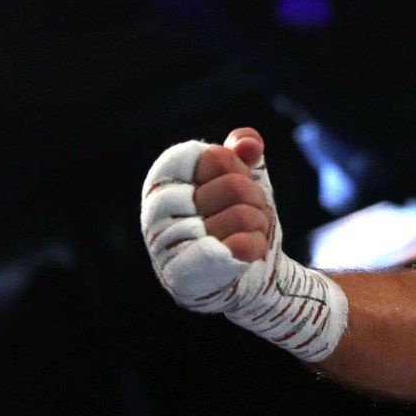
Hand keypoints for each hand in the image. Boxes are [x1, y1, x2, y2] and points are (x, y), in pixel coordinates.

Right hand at [140, 128, 280, 312]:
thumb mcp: (243, 178)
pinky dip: (255, 246)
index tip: (236, 180)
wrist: (245, 274)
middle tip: (250, 214)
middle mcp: (157, 210)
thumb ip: (243, 152)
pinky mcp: (185, 274)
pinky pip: (239, 247)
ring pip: (242, 216)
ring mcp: (168, 243)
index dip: (237, 168)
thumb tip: (248, 141)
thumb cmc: (236, 219)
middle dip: (255, 199)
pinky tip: (248, 252)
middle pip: (233, 185)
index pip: (213, 156)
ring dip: (258, 225)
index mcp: (165, 180)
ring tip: (245, 235)